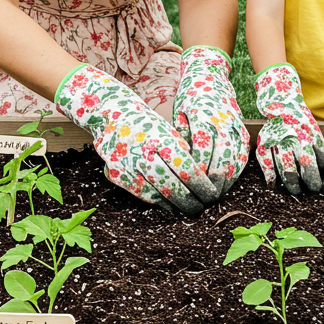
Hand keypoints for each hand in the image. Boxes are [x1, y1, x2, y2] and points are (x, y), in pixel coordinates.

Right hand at [55, 64, 217, 216]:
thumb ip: (185, 153)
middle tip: (204, 207)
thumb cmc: (149, 124)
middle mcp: (143, 152)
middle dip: (191, 201)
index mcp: (161, 138)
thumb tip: (205, 179)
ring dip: (176, 205)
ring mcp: (127, 165)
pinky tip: (172, 206)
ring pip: (156, 194)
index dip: (201, 186)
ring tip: (191, 209)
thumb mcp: (170, 131)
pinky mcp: (117, 175)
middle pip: (171, 186)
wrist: (111, 115)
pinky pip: (142, 195)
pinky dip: (160, 202)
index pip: (186, 169)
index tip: (212, 194)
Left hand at [173, 46, 249, 196]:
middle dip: (214, 183)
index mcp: (203, 118)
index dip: (198, 173)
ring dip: (226, 180)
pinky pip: (243, 155)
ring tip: (215, 195)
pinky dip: (236, 171)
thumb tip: (181, 166)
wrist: (210, 74)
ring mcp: (235, 126)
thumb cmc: (189, 96)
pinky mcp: (242, 129)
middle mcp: (223, 122)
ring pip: (236, 159)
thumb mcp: (179, 113)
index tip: (190, 187)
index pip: (203, 153)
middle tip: (203, 199)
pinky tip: (226, 182)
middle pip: (223, 159)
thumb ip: (182, 138)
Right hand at [254, 63, 323, 194]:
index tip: (319, 189)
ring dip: (289, 184)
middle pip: (296, 170)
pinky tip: (274, 185)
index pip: (311, 165)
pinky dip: (270, 176)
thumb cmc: (302, 123)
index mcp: (305, 139)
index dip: (315, 180)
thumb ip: (320, 152)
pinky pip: (265, 164)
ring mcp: (275, 143)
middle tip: (306, 192)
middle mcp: (290, 141)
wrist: (282, 105)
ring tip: (294, 191)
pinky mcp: (263, 144)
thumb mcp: (315, 134)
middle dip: (302, 185)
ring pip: (282, 169)